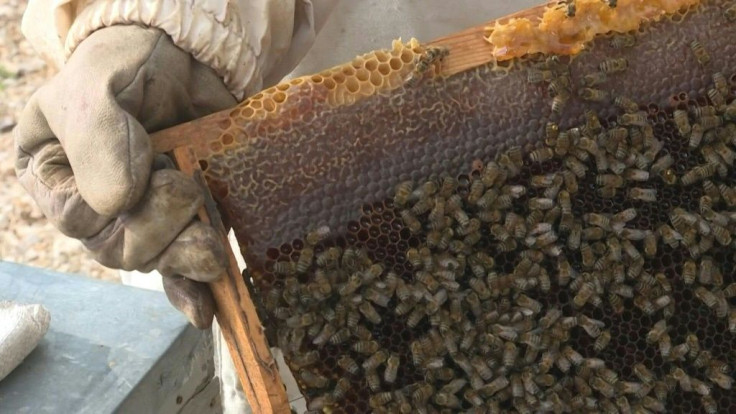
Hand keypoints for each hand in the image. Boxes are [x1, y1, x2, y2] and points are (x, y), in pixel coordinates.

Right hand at [14, 25, 237, 328]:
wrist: (189, 54)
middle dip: (159, 231)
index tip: (154, 170)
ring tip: (211, 249)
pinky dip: (193, 287)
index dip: (115, 209)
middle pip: (118, 249)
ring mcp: (142, 212)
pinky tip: (204, 310)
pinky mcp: (185, 217)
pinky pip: (182, 266)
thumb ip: (98, 138)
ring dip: (185, 257)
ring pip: (155, 260)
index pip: (76, 220)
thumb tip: (115, 203)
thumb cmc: (129, 63)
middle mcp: (95, 202)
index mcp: (56, 174)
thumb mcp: (98, 85)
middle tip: (188, 192)